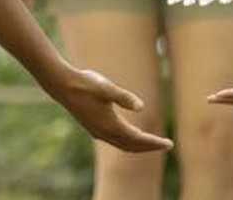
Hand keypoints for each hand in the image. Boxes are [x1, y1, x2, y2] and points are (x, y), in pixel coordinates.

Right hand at [48, 66, 173, 152]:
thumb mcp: (107, 88)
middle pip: (132, 146)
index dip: (155, 143)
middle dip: (150, 147)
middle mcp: (105, 133)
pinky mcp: (93, 127)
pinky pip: (115, 141)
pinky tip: (130, 135)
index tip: (170, 144)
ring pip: (123, 145)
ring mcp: (98, 132)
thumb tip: (141, 107)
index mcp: (111, 125)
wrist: (63, 85)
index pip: (138, 139)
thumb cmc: (86, 84)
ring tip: (152, 144)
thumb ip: (124, 97)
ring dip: (139, 146)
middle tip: (167, 146)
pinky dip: (127, 142)